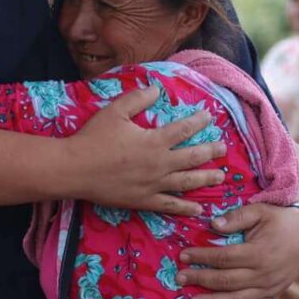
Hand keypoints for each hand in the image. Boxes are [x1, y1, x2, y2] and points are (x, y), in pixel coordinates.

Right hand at [62, 86, 227, 215]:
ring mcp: (153, 185)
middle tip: (223, 148)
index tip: (210, 116)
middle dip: (210, 151)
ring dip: (205, 179)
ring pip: (186, 182)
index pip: (184, 130)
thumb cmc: (94, 137)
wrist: (75, 169)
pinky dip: (185, 207)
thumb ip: (138, 98)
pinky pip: (169, 205)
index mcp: (154, 141)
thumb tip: (156, 89)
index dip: (199, 121)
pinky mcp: (143, 201)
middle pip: (192, 158)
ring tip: (220, 177)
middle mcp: (159, 164)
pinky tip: (198, 208)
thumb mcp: (115, 111)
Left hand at [176, 203, 298, 298]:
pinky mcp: (272, 294)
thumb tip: (213, 224)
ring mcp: (269, 288)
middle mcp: (263, 274)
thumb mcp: (260, 210)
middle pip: (226, 281)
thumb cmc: (280, 219)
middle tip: (180, 278)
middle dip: (201, 280)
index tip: (183, 255)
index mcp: (258, 253)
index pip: (223, 258)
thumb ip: (236, 217)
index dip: (202, 257)